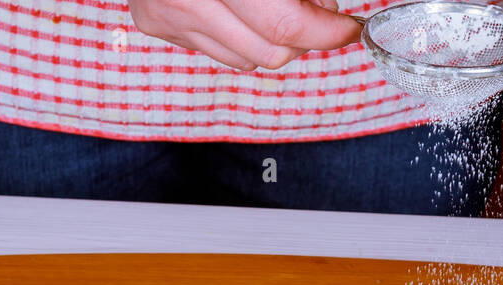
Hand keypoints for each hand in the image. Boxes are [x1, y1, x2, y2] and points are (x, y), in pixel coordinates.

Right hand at [129, 0, 360, 70]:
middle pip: (270, 51)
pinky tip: (244, 11)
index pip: (284, 24)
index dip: (325, 32)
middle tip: (321, 14)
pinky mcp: (154, 23)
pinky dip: (242, 38)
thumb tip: (327, 9)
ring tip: (281, 8)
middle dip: (306, 39)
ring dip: (275, 41)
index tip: (348, 28)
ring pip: (247, 59)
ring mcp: (166, 15)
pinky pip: (217, 52)